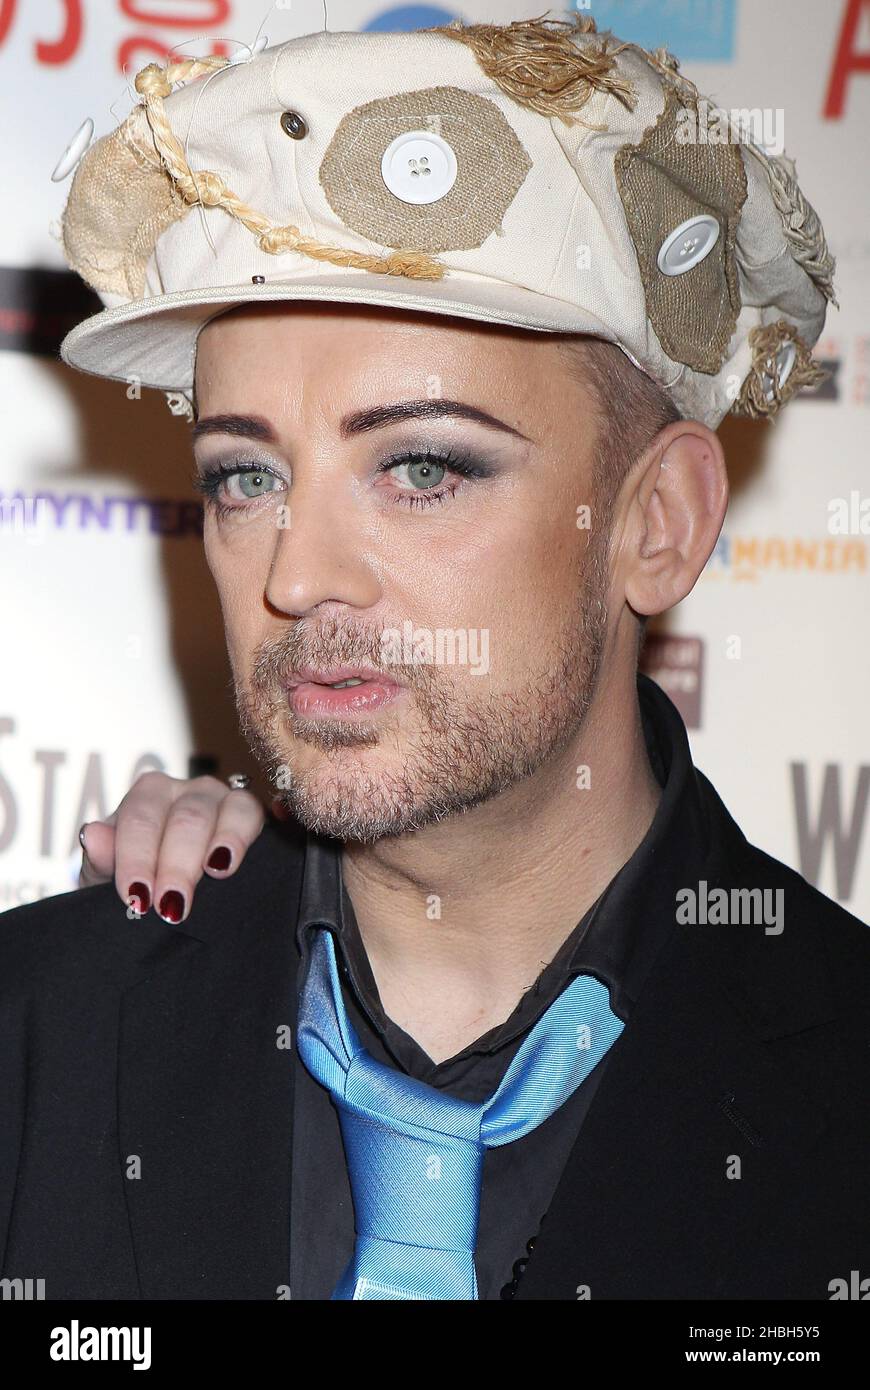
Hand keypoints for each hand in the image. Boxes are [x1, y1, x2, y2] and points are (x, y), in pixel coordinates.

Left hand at [78, 772, 270, 922]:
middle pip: (185, 818)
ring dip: (217, 845)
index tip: (136, 896)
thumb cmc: (139, 881)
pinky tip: (230, 863)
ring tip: (213, 875)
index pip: (140, 819)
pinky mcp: (249, 815)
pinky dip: (241, 835)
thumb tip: (93, 835)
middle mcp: (185, 790)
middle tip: (169, 906)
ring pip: (223, 810)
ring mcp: (220, 799)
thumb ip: (101, 860)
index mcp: (147, 796)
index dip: (137, 858)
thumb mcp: (109, 879)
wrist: (167, 893)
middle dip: (176, 864)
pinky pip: (251, 813)